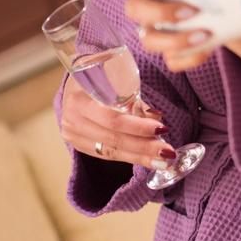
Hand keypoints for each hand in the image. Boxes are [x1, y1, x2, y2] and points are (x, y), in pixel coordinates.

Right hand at [58, 82, 173, 170]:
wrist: (75, 86)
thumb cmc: (100, 79)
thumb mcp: (114, 80)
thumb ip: (133, 100)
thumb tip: (157, 116)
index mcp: (80, 99)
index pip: (112, 118)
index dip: (138, 126)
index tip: (162, 129)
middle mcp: (72, 119)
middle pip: (112, 138)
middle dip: (143, 147)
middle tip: (167, 152)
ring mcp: (73, 134)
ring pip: (110, 151)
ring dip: (139, 157)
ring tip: (161, 161)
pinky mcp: (78, 145)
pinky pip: (106, 155)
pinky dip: (129, 157)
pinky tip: (147, 160)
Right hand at [114, 0, 240, 75]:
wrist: (236, 11)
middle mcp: (146, 4)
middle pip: (132, 8)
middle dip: (160, 11)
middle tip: (191, 10)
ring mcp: (155, 30)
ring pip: (148, 40)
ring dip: (175, 39)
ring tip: (204, 34)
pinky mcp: (171, 52)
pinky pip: (172, 61)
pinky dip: (189, 58)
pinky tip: (207, 50)